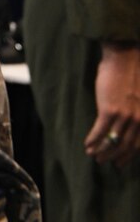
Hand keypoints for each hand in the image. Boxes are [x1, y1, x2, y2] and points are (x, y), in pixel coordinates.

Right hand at [84, 42, 139, 166]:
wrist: (125, 58)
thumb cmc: (133, 72)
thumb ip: (138, 110)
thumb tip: (128, 120)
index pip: (138, 144)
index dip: (127, 156)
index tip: (119, 163)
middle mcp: (139, 120)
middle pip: (125, 146)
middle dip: (113, 157)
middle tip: (103, 162)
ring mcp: (125, 116)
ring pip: (112, 141)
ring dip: (101, 151)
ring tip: (92, 155)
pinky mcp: (109, 110)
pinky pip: (100, 131)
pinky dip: (92, 140)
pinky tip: (86, 145)